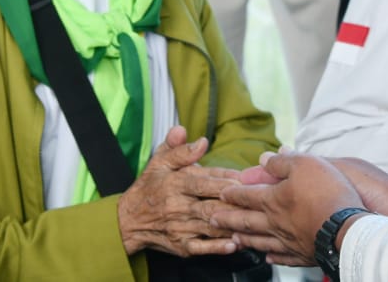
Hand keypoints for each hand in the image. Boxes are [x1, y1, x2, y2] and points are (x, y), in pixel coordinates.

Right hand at [117, 126, 242, 257]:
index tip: (247, 178)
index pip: (204, 181)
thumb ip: (178, 149)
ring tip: (254, 220)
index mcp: (174, 184)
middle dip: (235, 203)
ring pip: (211, 226)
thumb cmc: (150, 187)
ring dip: (233, 224)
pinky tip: (235, 243)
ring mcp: (181, 228)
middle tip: (258, 199)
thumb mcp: (159, 162)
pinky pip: (203, 248)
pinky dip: (219, 246)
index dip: (226, 179)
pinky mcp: (182, 246)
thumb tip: (200, 140)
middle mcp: (178, 207)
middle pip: (211, 205)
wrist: (129, 221)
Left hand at [218, 151, 364, 265]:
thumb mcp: (304, 163)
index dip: (233, 193)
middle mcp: (276, 222)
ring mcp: (289, 241)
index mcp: (274, 200)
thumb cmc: (326, 193)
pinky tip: (269, 257)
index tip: (221, 194)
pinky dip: (273, 257)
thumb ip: (282, 161)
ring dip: (244, 239)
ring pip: (260, 241)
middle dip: (228, 219)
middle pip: (246, 221)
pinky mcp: (303, 254)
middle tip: (212, 220)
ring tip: (233, 239)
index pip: (247, 195)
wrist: (346, 228)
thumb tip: (263, 159)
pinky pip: (283, 257)